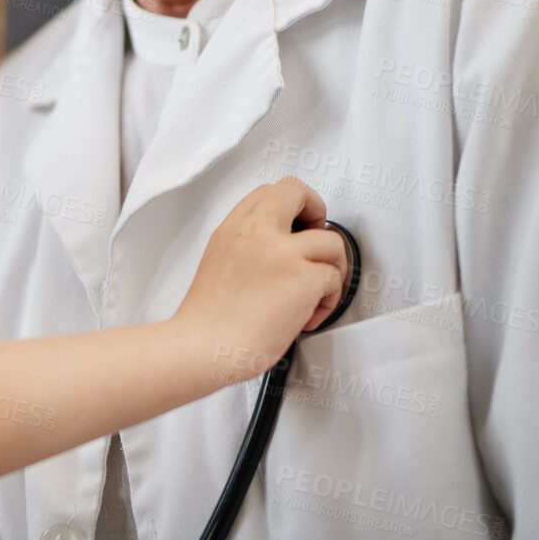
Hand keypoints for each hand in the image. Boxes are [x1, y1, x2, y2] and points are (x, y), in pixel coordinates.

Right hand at [172, 177, 347, 381]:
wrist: (203, 347)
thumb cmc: (207, 319)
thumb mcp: (217, 262)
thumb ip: (246, 245)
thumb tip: (276, 249)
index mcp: (233, 228)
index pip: (271, 192)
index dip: (291, 207)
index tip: (296, 227)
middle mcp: (257, 233)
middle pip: (300, 192)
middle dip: (317, 213)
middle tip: (315, 241)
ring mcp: (283, 253)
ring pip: (332, 241)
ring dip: (331, 268)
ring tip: (314, 292)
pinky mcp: (304, 279)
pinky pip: (335, 278)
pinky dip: (329, 300)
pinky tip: (309, 314)